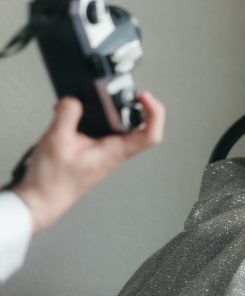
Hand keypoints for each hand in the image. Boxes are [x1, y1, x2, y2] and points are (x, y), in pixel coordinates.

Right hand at [15, 92, 165, 233]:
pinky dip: (95, 118)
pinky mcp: (93, 152)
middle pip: (139, 126)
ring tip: (104, 98)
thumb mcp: (57, 140)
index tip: (143, 97)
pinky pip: (103, 130)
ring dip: (113, 111)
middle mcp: (114, 153)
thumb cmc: (51, 182)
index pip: (150, 135)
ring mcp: (105, 153)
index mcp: (115, 152)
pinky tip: (81, 114)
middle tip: (126, 92)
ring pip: (120, 127)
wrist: (39, 202)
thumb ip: (68, 114)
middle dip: (134, 104)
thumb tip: (73, 99)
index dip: (154, 112)